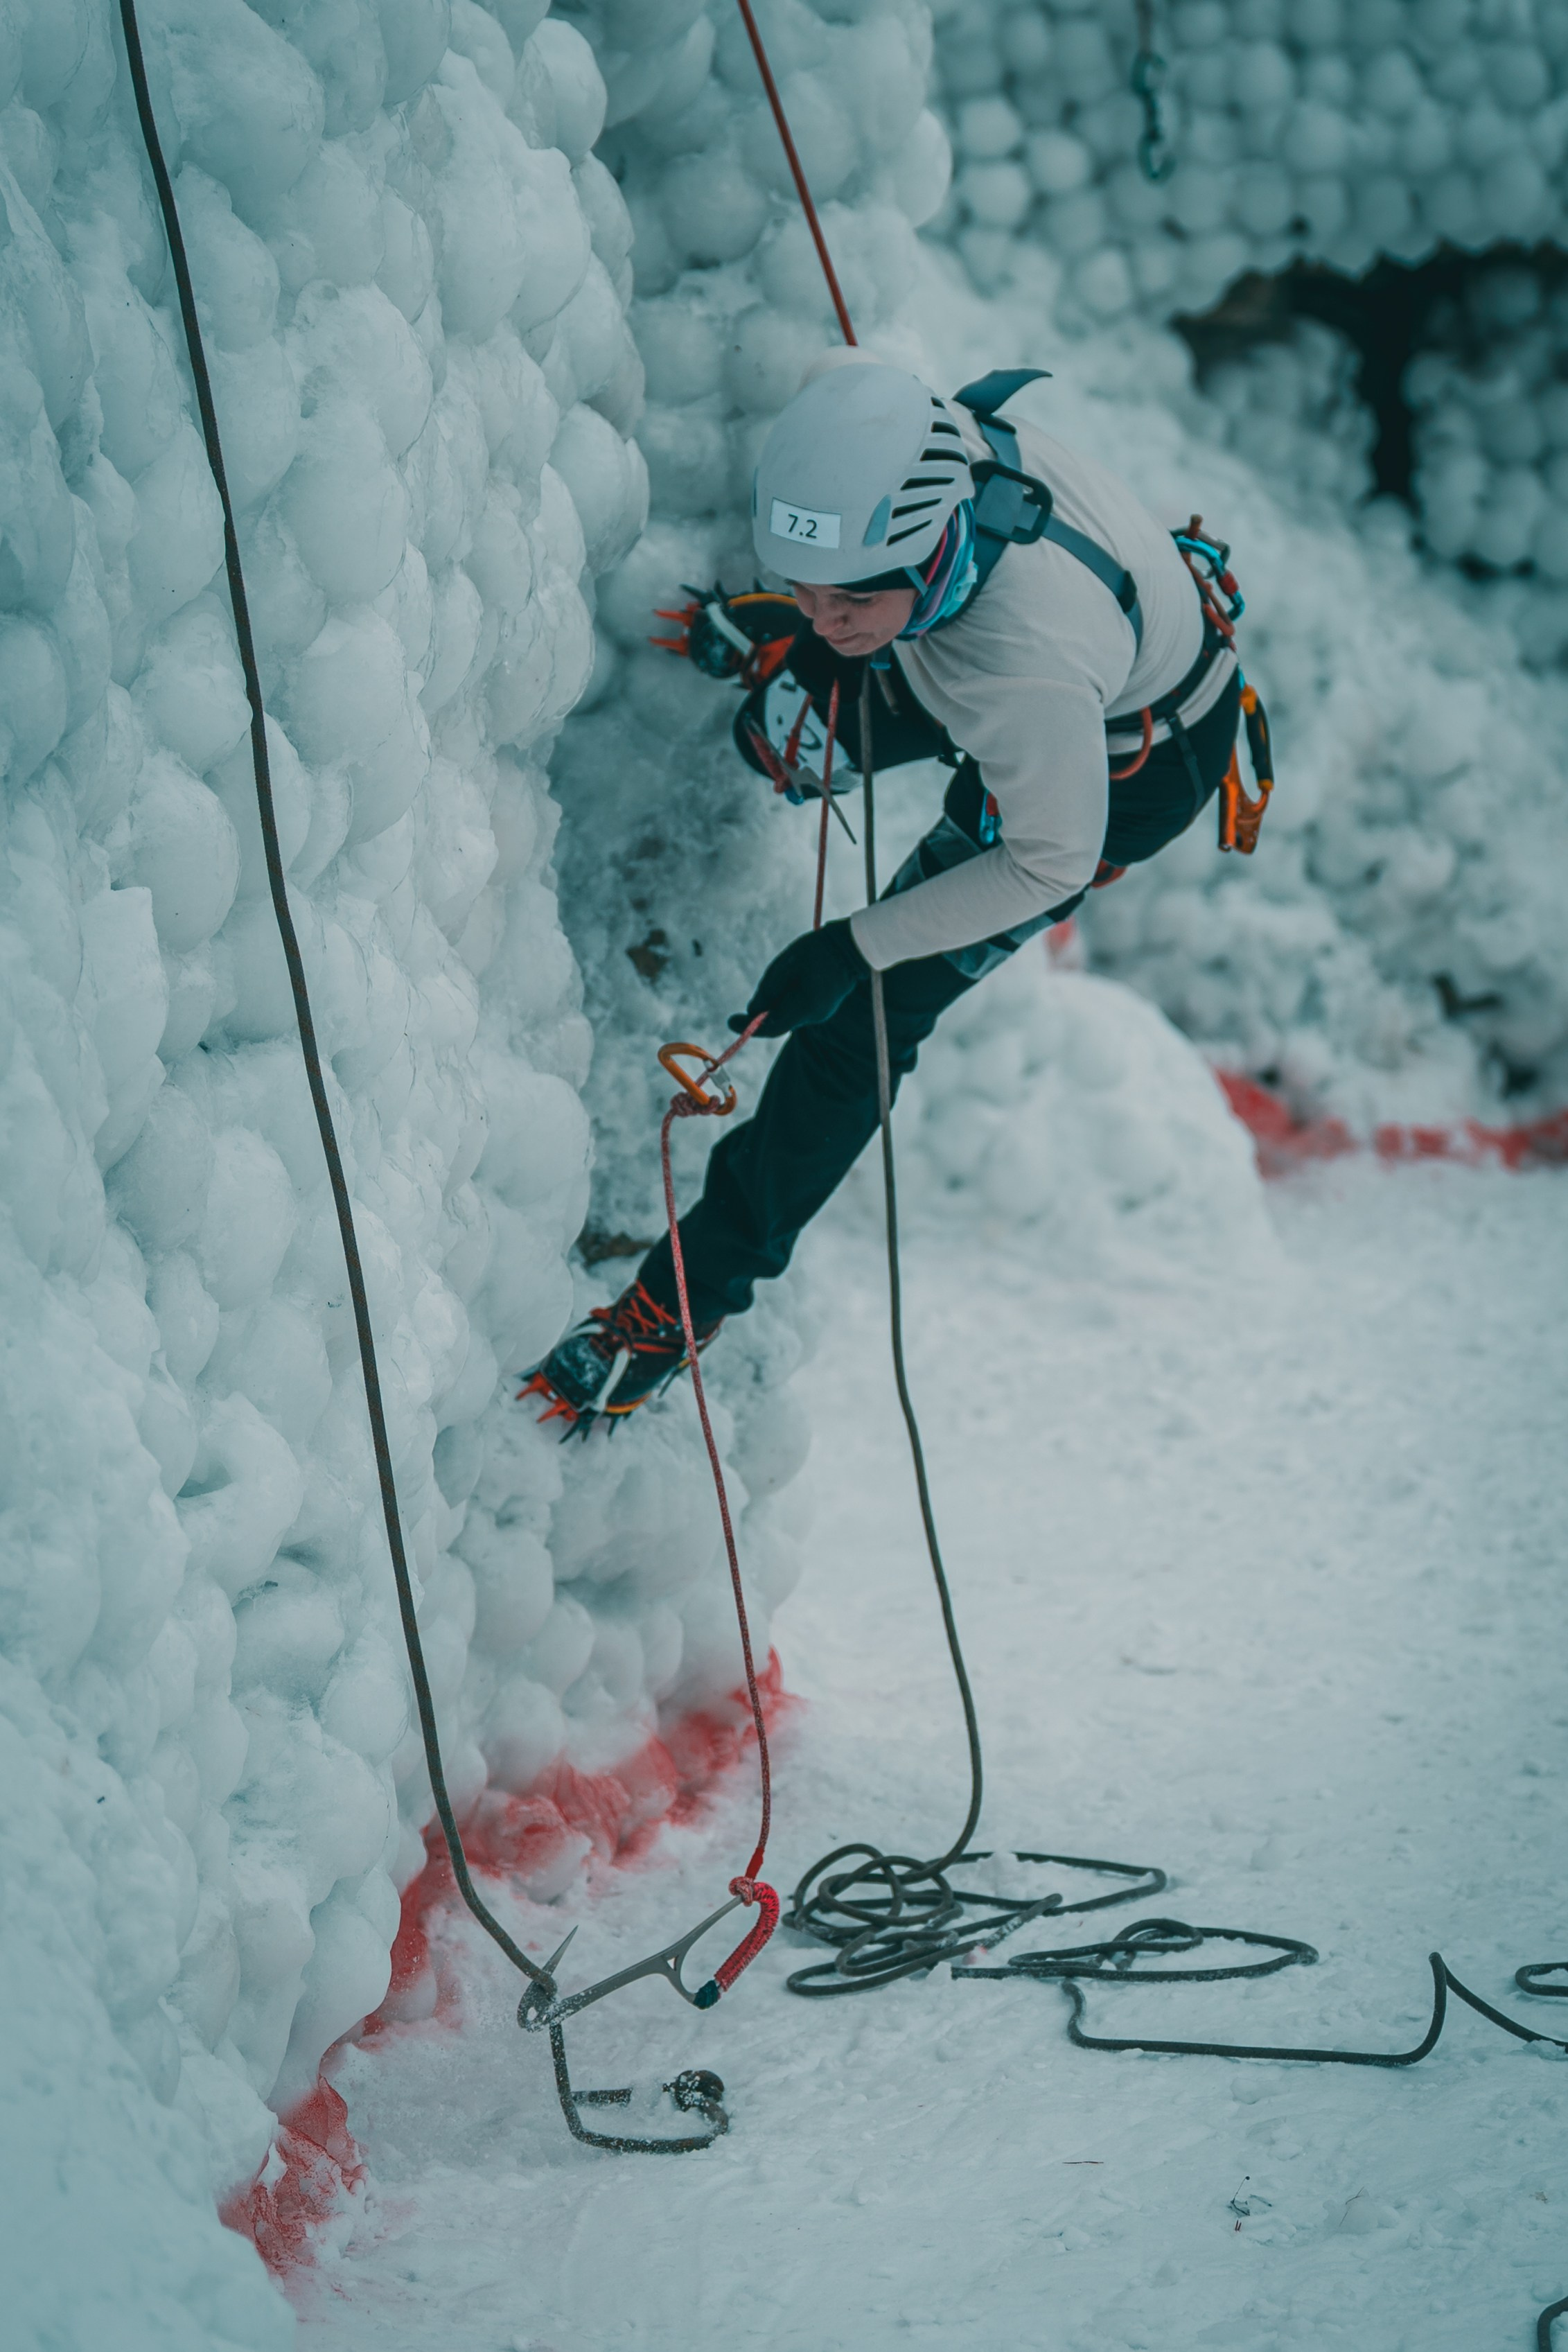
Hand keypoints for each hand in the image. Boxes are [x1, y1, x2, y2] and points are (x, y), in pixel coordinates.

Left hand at [728, 918, 865, 1037]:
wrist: (851, 947)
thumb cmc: (818, 950)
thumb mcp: (786, 963)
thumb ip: (768, 989)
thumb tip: (752, 1011)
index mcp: (805, 1006)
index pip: (772, 1026)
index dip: (749, 1027)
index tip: (729, 1022)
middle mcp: (813, 1016)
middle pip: (778, 1020)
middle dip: (763, 1008)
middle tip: (770, 979)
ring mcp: (819, 1014)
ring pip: (786, 1013)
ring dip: (776, 999)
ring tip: (789, 970)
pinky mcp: (819, 1009)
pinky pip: (795, 1008)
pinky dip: (786, 998)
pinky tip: (794, 977)